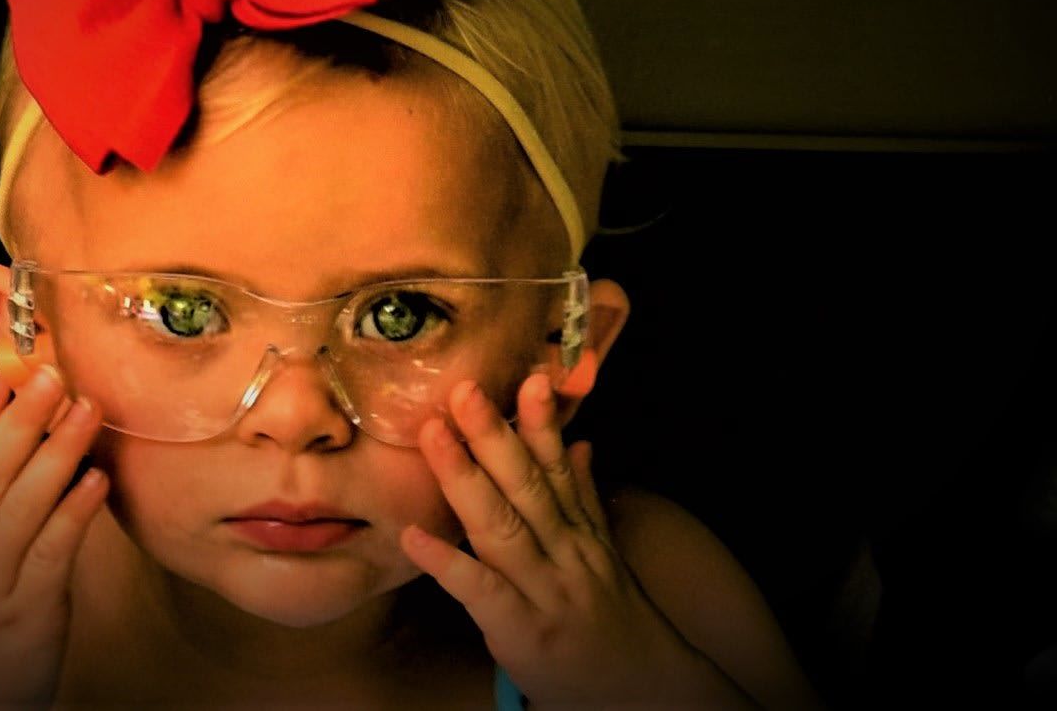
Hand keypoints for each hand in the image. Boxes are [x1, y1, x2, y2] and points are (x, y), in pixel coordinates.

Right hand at [0, 365, 107, 708]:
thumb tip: (13, 392)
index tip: (0, 370)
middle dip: (21, 423)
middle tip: (52, 378)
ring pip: (22, 510)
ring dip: (56, 455)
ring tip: (85, 413)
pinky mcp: (30, 610)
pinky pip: (51, 554)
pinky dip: (73, 514)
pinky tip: (96, 480)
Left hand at [399, 351, 749, 709]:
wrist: (642, 691)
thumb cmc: (608, 616)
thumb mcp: (603, 554)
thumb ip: (585, 497)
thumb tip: (578, 441)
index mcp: (581, 531)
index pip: (559, 468)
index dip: (541, 422)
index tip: (527, 376)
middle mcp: (565, 553)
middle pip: (527, 488)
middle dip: (494, 436)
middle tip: (463, 390)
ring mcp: (543, 591)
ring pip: (503, 529)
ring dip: (466, 479)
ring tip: (433, 435)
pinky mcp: (519, 630)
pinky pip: (480, 592)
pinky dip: (448, 564)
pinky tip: (414, 537)